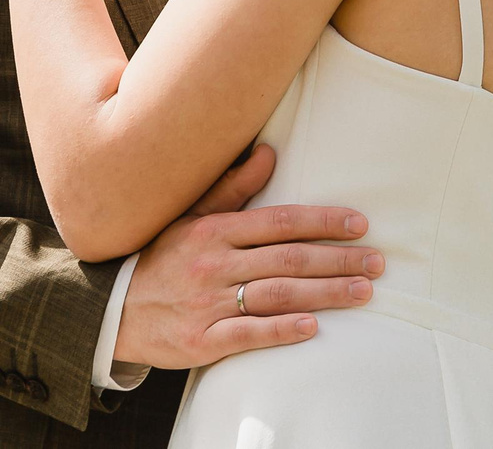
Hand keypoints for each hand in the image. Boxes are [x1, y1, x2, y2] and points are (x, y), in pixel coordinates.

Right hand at [112, 143, 382, 370]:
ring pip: (277, 295)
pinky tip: (313, 326)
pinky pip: (248, 334)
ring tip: (363, 293)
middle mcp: (214, 263)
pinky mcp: (202, 340)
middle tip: (378, 263)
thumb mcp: (191, 216)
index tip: (360, 224)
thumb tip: (269, 151)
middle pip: (288, 259)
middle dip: (338, 259)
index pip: (280, 222)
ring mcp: (208, 303)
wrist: (114, 309)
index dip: (323, 221)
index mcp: (214, 230)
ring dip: (325, 293)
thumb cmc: (162, 257)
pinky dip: (281, 330)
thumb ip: (231, 187)